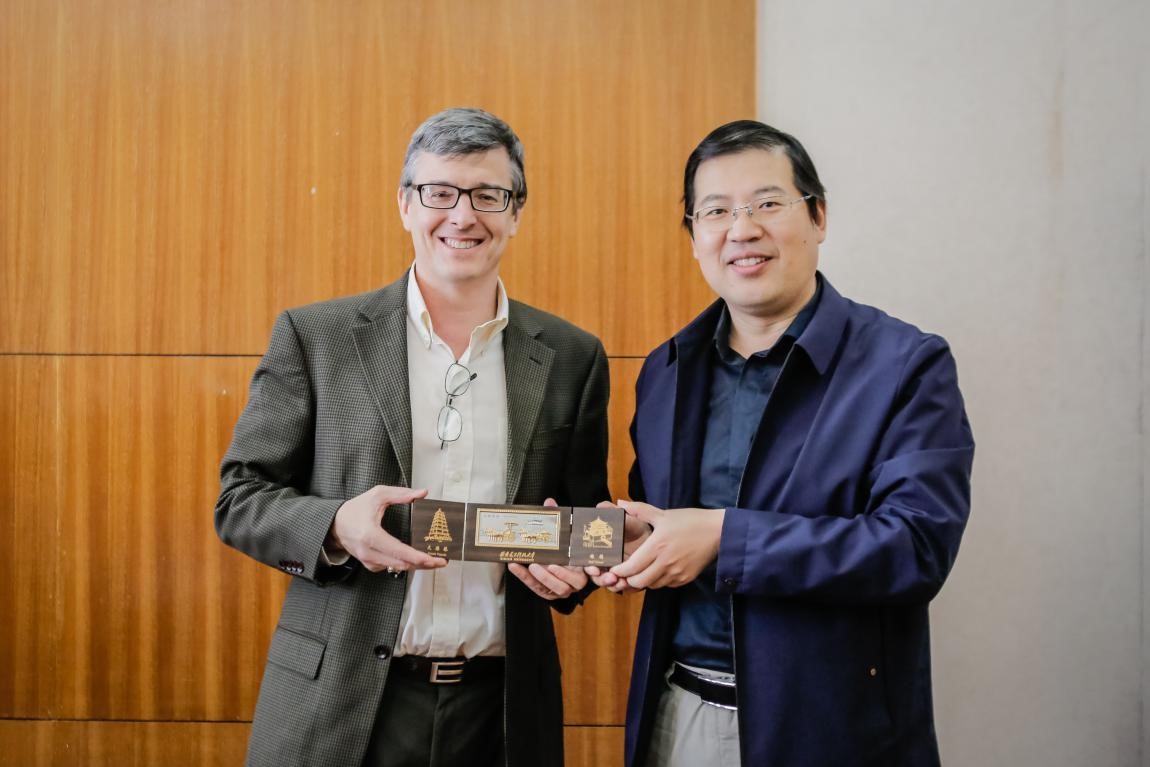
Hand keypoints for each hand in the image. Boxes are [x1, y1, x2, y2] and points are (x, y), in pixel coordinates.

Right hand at [330, 485, 445, 573]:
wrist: (335, 524)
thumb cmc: (355, 509)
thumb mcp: (377, 495)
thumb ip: (400, 494)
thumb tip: (422, 493)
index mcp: (371, 535)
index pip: (399, 552)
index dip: (419, 558)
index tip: (434, 559)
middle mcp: (369, 552)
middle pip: (402, 564)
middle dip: (424, 564)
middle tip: (441, 561)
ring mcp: (368, 560)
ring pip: (397, 568)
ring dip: (416, 565)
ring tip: (433, 560)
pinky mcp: (369, 564)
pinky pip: (390, 567)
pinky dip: (404, 564)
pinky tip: (415, 559)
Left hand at [508, 497, 587, 598]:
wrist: (562, 561)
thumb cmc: (567, 547)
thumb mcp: (565, 534)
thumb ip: (559, 519)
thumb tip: (549, 502)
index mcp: (581, 570)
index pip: (578, 575)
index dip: (567, 572)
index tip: (557, 563)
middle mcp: (573, 583)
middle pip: (564, 586)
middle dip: (549, 576)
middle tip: (537, 564)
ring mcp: (561, 590)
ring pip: (553, 589)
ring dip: (540, 578)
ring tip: (530, 565)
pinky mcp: (549, 593)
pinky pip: (538, 588)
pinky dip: (525, 578)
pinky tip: (515, 566)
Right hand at [585, 499, 650, 593]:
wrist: (657, 539)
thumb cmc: (637, 527)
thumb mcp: (626, 518)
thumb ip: (612, 512)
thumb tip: (600, 506)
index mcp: (598, 547)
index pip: (587, 559)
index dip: (587, 565)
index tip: (594, 568)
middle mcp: (604, 560)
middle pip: (595, 575)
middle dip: (600, 578)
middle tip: (610, 578)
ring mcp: (615, 571)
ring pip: (608, 583)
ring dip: (612, 585)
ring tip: (620, 582)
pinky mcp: (627, 579)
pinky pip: (623, 588)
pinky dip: (625, 588)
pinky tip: (628, 585)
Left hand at [607, 500, 724, 589]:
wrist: (718, 532)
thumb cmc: (690, 520)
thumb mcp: (663, 514)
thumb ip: (639, 510)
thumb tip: (619, 503)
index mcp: (657, 546)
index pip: (631, 567)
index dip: (619, 571)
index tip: (613, 568)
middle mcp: (665, 563)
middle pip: (638, 581)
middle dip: (629, 579)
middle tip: (625, 572)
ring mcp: (676, 573)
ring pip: (652, 585)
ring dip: (644, 580)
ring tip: (641, 571)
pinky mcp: (685, 579)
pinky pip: (666, 585)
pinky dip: (658, 580)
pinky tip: (658, 570)